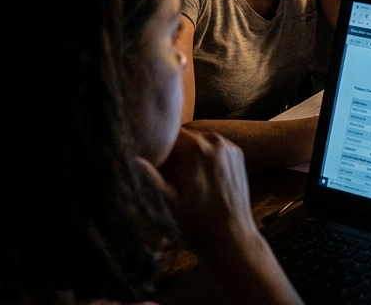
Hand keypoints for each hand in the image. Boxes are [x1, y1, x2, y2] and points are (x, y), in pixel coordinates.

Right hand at [136, 127, 258, 257]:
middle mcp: (216, 142)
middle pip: (184, 137)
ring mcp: (230, 149)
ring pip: (199, 142)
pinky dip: (203, 159)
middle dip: (172, 152)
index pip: (168, 133)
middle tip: (164, 175)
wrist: (231, 238)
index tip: (149, 161)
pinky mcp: (238, 158)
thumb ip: (148, 177)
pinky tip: (197, 181)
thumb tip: (132, 158)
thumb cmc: (195, 224)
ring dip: (187, 155)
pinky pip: (213, 150)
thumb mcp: (165, 203)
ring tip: (180, 180)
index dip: (156, 146)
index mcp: (197, 148)